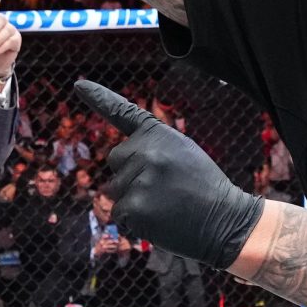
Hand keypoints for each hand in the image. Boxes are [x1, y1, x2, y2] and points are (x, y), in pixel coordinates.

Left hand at [75, 80, 263, 268]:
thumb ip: (151, 146)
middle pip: (115, 160)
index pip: (121, 111)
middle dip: (131, 173)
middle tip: (165, 186)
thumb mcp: (181, 151)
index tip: (78, 85)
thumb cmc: (203, 186)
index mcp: (157, 134)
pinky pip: (119, 213)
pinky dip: (135, 221)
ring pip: (115, 189)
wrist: (228, 221)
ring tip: (167, 204)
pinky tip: (160, 220)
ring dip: (134, 199)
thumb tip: (119, 156)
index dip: (98, 97)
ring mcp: (138, 179)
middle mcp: (145, 151)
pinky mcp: (135, 207)